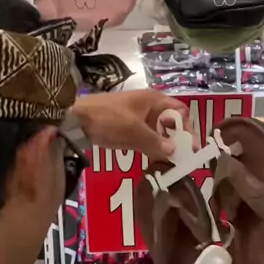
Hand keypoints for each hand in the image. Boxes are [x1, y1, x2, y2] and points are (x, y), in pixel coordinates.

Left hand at [71, 90, 196, 160]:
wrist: (76, 120)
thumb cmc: (108, 119)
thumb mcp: (134, 132)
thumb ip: (156, 142)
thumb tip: (175, 152)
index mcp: (154, 100)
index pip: (180, 112)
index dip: (186, 128)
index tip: (187, 147)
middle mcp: (149, 106)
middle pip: (171, 123)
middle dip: (177, 140)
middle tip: (180, 159)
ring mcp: (137, 117)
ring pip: (158, 132)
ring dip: (164, 146)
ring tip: (170, 163)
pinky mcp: (127, 128)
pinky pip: (145, 138)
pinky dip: (151, 148)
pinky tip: (154, 161)